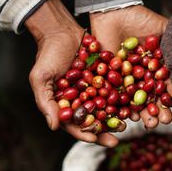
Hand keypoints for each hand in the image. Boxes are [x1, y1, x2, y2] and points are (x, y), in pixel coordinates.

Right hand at [26, 0, 118, 146]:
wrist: (61, 31)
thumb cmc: (48, 55)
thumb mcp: (41, 79)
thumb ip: (46, 103)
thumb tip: (54, 126)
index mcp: (67, 107)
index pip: (76, 125)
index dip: (85, 133)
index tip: (94, 138)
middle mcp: (83, 102)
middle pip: (95, 122)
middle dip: (105, 132)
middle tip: (116, 139)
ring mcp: (96, 92)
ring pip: (108, 110)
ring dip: (117, 119)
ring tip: (126, 125)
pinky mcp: (107, 81)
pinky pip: (116, 93)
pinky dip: (123, 100)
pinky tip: (131, 107)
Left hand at [90, 5, 171, 129]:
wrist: (114, 13)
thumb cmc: (141, 20)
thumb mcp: (164, 29)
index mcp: (160, 71)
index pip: (168, 86)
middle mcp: (146, 80)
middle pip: (155, 99)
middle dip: (161, 111)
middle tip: (165, 120)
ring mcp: (130, 83)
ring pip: (139, 103)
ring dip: (146, 115)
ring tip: (152, 124)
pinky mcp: (113, 84)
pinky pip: (119, 99)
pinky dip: (125, 109)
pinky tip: (132, 116)